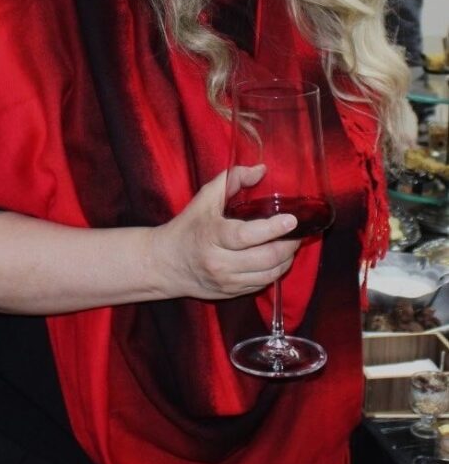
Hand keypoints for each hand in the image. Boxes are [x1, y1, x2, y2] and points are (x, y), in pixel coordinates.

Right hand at [152, 166, 300, 300]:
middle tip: (297, 232)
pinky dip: (276, 271)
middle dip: (288, 245)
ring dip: (286, 259)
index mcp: (212, 236)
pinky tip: (278, 259)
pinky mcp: (231, 294)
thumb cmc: (187, 227)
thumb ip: (231, 179)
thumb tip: (261, 170)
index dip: (273, 229)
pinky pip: (263, 284)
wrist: (165, 264)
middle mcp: (220, 262)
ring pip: (269, 274)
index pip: (247, 235)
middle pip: (265, 258)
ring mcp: (227, 281)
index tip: (292, 220)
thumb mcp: (204, 199)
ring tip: (291, 244)